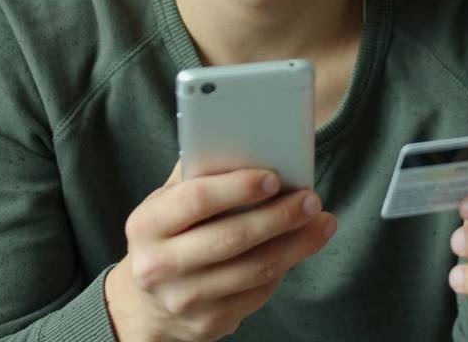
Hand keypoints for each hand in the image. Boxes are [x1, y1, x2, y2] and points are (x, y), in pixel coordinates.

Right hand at [104, 161, 336, 341]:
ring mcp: (184, 298)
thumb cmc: (166, 237)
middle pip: (232, 237)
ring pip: (254, 269)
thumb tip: (247, 144)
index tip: (274, 177)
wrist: (146, 305)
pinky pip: (258, 293)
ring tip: (321, 223)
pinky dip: (284, 267)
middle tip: (311, 200)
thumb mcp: (166, 205)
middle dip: (279, 216)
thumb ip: (196, 175)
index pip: (196, 199)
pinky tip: (299, 247)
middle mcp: (159, 265)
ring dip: (296, 244)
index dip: (238, 187)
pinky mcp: (209, 323)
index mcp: (146, 224)